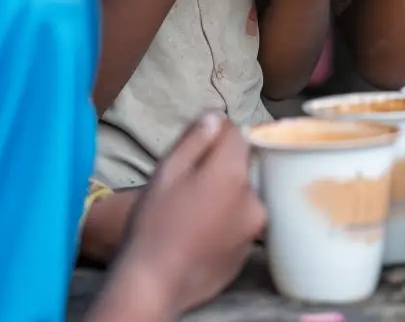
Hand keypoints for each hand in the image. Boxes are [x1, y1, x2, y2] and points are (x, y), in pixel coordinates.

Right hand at [97, 112, 263, 317]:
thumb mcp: (165, 174)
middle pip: (242, 166)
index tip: (195, 151)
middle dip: (221, 169)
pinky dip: (226, 224)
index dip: (215, 137)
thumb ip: (194, 140)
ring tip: (193, 215)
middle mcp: (253, 197)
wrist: (150, 288)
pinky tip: (200, 235)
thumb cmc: (152, 227)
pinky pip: (240, 225)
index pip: (237, 133)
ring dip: (226, 197)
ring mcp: (254, 228)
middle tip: (189, 188)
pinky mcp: (247, 253)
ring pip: (242, 196)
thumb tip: (216, 117)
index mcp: (233, 173)